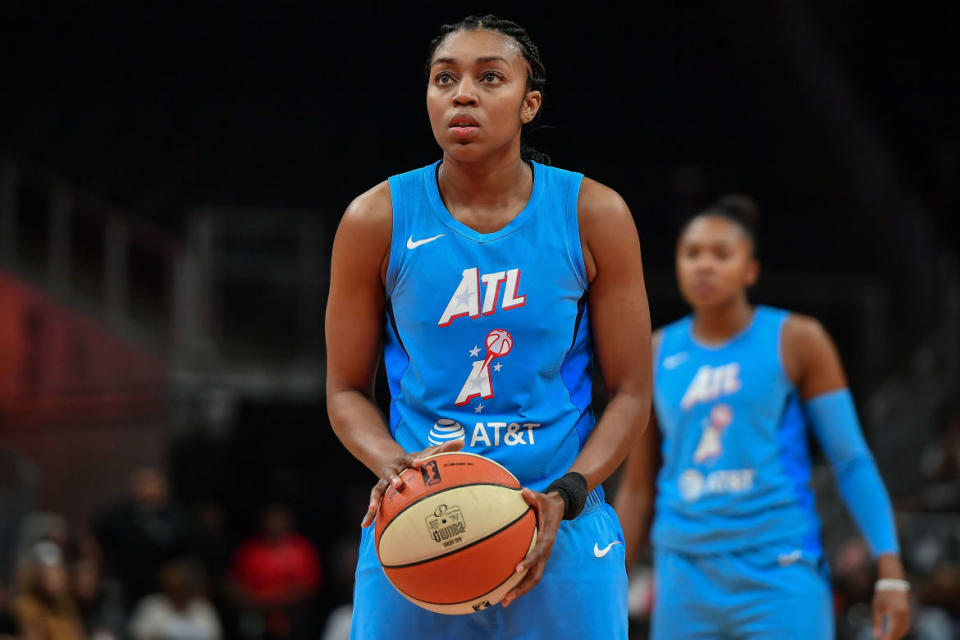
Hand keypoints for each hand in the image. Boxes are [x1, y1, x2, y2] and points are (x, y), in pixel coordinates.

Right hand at [360, 438, 463, 526]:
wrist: (391, 460)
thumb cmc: (415, 460)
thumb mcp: (427, 452)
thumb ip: (444, 448)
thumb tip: (462, 441)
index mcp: (405, 461)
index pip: (410, 460)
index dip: (415, 461)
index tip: (420, 463)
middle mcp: (392, 470)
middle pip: (391, 474)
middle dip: (394, 478)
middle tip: (398, 484)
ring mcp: (384, 481)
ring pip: (378, 490)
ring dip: (375, 500)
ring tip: (371, 509)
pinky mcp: (380, 492)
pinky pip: (374, 503)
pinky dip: (369, 514)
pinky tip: (364, 525)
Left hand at [501, 487, 564, 606]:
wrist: (558, 509)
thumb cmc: (547, 504)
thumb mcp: (543, 498)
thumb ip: (534, 497)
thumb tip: (524, 491)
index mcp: (546, 539)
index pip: (538, 553)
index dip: (529, 561)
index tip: (517, 569)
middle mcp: (545, 552)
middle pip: (536, 575)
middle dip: (522, 588)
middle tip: (507, 597)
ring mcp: (542, 557)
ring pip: (532, 579)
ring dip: (519, 591)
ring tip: (503, 601)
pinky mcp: (537, 558)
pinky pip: (529, 574)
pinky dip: (519, 583)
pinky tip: (504, 589)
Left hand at [872, 588, 909, 639]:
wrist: (893, 584)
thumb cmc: (882, 595)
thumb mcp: (877, 608)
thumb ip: (877, 622)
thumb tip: (876, 636)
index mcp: (895, 613)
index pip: (893, 631)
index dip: (888, 638)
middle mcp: (903, 615)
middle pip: (899, 632)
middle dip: (892, 638)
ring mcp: (907, 614)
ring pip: (904, 630)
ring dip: (897, 636)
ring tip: (888, 638)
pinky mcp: (908, 613)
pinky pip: (906, 626)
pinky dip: (900, 632)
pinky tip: (894, 634)